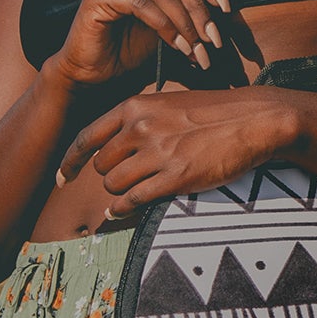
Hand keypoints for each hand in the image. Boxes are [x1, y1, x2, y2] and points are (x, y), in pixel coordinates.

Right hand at [52, 0, 246, 83]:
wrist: (97, 71)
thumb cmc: (133, 42)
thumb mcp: (175, 15)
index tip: (226, 8)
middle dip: (200, 6)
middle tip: (214, 38)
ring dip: (186, 22)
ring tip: (198, 49)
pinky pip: (142, 5)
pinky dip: (166, 28)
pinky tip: (179, 48)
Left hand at [59, 88, 305, 223]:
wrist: (254, 119)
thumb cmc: (214, 113)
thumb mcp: (169, 104)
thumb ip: (139, 121)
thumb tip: (113, 147)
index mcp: (135, 107)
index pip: (87, 137)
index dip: (70, 161)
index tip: (62, 177)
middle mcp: (141, 128)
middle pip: (100, 165)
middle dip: (107, 177)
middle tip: (124, 181)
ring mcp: (157, 153)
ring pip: (113, 185)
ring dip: (119, 193)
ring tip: (133, 193)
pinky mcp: (175, 178)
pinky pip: (133, 200)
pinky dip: (123, 210)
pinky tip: (122, 213)